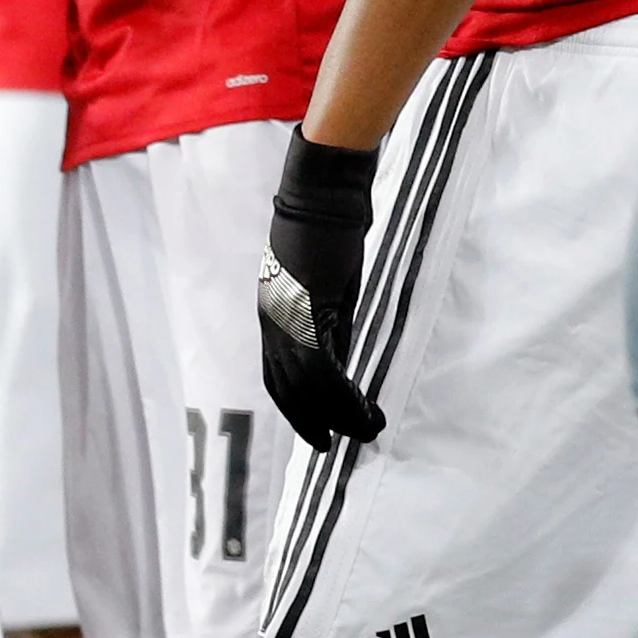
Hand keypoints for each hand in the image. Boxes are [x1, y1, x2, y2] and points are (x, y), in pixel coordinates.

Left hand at [258, 132, 383, 448]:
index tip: (318, 429)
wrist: (325, 193)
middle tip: (335, 445)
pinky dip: (343, 395)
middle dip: (310, 422)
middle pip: (286, 388)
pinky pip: (322, 369)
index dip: (295, 408)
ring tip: (365, 430)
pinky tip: (364, 407)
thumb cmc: (329, 229)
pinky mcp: (307, 311)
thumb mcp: (327, 285)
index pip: (277, 375)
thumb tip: (339, 359)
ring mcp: (285, 317)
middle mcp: (272, 320)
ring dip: (337, 414)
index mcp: (272, 313)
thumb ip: (328, 323)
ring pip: (305, 386)